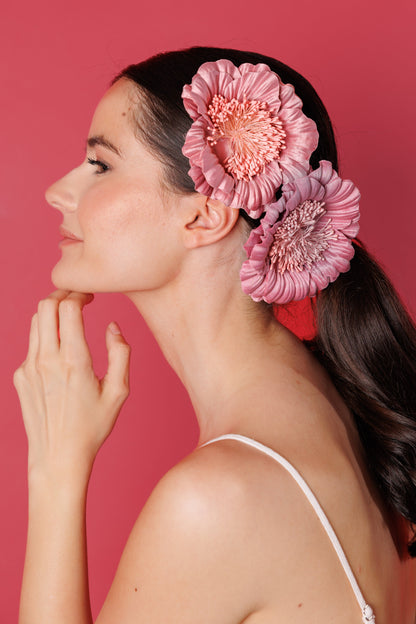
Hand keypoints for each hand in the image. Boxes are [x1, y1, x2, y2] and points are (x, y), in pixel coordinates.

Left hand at [13, 290, 130, 479]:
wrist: (58, 456)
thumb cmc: (92, 426)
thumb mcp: (119, 392)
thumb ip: (121, 354)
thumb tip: (113, 327)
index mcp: (74, 361)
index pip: (68, 307)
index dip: (80, 294)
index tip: (90, 296)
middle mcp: (47, 360)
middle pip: (46, 305)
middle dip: (62, 294)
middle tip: (77, 298)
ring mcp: (29, 368)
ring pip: (35, 321)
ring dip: (51, 312)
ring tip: (68, 318)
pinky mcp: (20, 377)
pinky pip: (31, 345)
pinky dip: (45, 336)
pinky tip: (59, 350)